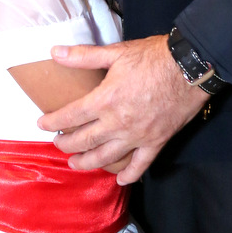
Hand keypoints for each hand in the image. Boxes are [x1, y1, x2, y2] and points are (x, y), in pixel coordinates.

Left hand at [38, 35, 206, 184]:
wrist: (190, 67)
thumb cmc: (152, 58)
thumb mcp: (116, 52)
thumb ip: (83, 56)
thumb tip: (54, 53)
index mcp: (105, 100)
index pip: (70, 116)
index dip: (53, 122)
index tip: (41, 124)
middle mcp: (117, 123)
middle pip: (84, 141)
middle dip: (66, 144)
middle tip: (57, 144)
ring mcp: (137, 136)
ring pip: (106, 157)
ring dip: (87, 163)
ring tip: (75, 164)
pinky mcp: (156, 142)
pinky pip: (140, 164)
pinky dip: (129, 175)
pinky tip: (120, 180)